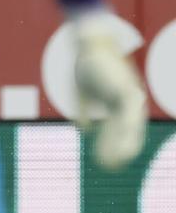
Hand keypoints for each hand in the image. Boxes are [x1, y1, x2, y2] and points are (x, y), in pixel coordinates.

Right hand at [72, 12, 147, 169]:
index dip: (114, 146)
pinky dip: (125, 131)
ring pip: (131, 126)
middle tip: (113, 168)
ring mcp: (130, 95)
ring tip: (118, 161)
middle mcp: (128, 100)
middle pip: (129, 131)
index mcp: (118, 102)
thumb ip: (83, 113)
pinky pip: (128, 116)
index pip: (120, 130)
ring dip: (125, 145)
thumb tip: (84, 130)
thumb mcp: (81, 95)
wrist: (90, 45)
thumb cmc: (86, 66)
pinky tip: (123, 142)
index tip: (107, 162)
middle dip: (121, 150)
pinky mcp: (127, 91)